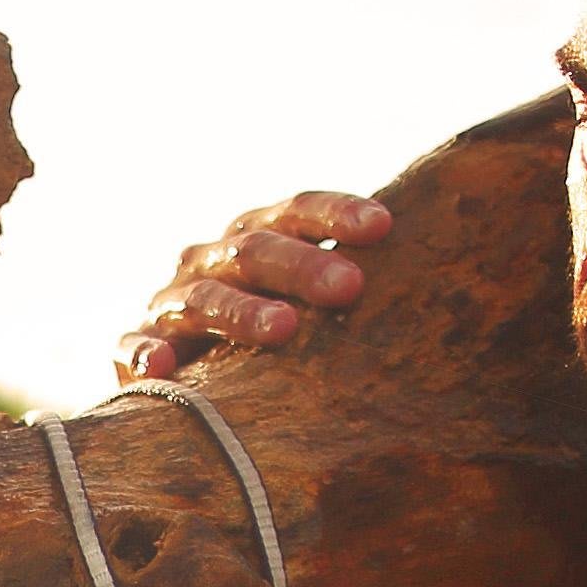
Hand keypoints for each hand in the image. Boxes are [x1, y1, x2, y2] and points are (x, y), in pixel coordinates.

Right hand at [116, 190, 387, 380]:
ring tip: (283, 330)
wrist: (177, 375)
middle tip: (351, 288)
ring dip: (243, 312)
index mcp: (257, 239)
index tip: (385, 226)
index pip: (296, 210)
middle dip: (304, 265)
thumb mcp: (308, 303)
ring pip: (204, 298)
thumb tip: (450, 267)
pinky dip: (148, 355)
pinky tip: (166, 369)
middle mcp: (211, 261)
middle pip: (255, 250)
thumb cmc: (270, 336)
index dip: (337, 213)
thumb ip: (350, 284)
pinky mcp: (137, 351)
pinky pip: (136, 348)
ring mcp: (170, 304)